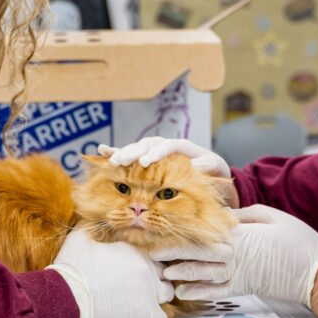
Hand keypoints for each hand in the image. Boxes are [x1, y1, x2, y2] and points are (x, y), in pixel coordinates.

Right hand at [48, 229, 172, 317]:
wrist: (68, 297)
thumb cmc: (73, 268)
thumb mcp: (79, 237)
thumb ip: (89, 224)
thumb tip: (89, 213)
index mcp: (134, 249)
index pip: (154, 251)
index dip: (146, 259)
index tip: (133, 267)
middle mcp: (147, 268)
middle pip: (165, 271)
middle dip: (155, 276)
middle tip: (139, 283)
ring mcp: (149, 290)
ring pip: (168, 292)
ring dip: (158, 295)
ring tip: (142, 299)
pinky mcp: (146, 312)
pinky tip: (141, 316)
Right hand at [98, 138, 230, 178]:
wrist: (209, 172)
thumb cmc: (212, 170)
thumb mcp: (215, 167)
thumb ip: (208, 164)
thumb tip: (197, 165)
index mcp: (181, 146)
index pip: (167, 146)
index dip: (156, 153)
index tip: (146, 162)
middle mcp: (164, 146)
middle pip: (147, 145)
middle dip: (134, 152)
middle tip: (122, 160)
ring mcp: (153, 151)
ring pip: (136, 148)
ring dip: (124, 153)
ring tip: (112, 160)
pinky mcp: (145, 159)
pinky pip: (130, 154)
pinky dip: (117, 151)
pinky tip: (102, 150)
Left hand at [152, 204, 317, 308]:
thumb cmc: (298, 240)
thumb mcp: (272, 216)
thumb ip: (244, 215)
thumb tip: (222, 214)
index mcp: (240, 235)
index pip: (204, 232)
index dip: (180, 231)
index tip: (161, 227)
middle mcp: (235, 256)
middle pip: (197, 253)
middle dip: (172, 252)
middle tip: (149, 251)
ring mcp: (239, 275)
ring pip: (203, 273)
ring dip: (180, 272)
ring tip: (160, 272)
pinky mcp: (244, 288)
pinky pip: (217, 292)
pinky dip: (199, 292)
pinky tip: (183, 292)